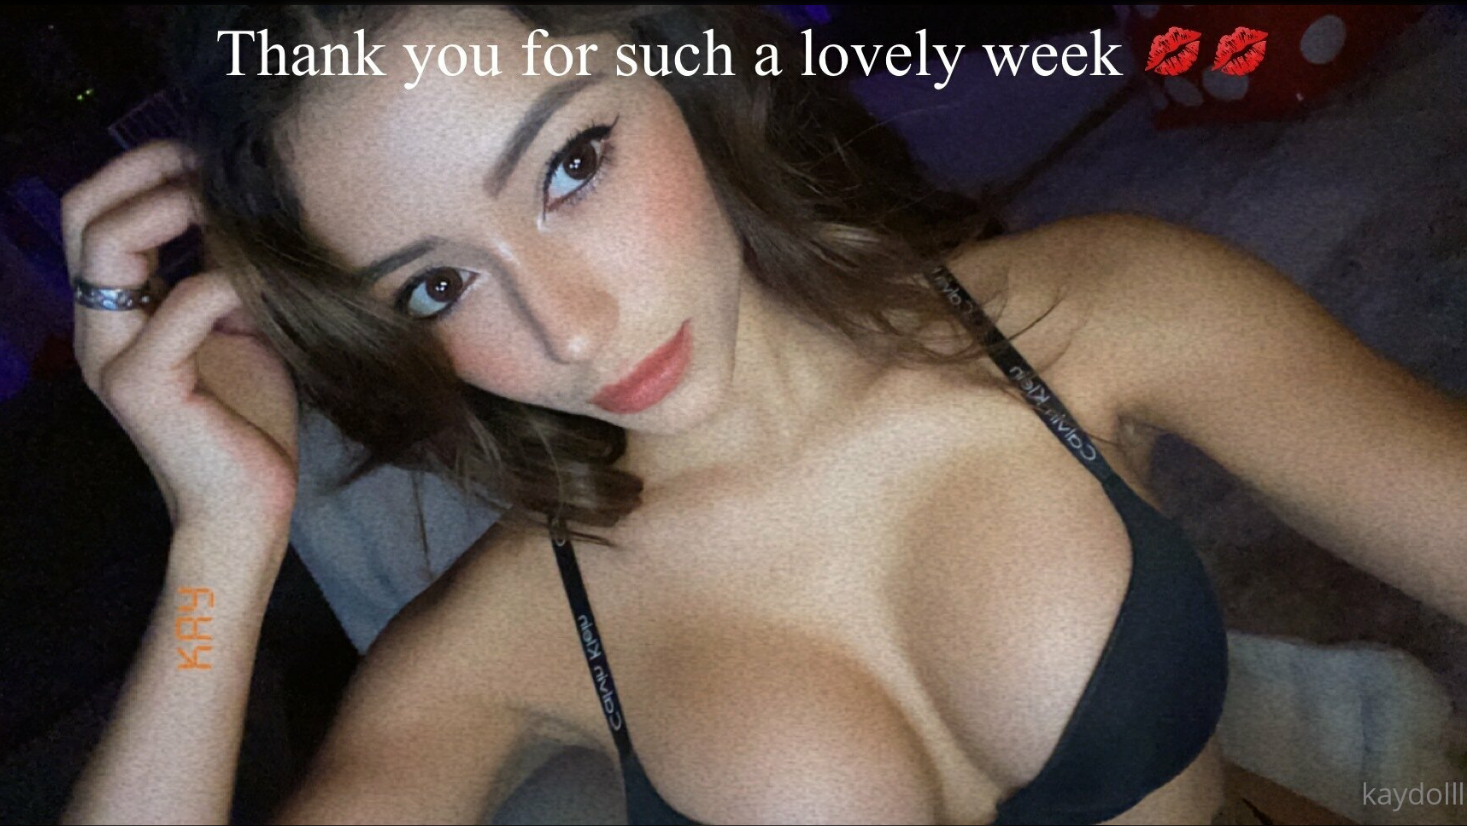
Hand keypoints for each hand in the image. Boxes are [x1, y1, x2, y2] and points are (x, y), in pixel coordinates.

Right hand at [63, 140, 298, 540]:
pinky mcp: (142, 387)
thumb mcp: (239, 332)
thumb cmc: (248, 421)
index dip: (142, 169)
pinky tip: (269, 285)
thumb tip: (252, 216)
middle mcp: (97, 330)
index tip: (206, 154)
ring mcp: (111, 357)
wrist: (248, 508)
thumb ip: (227, 278)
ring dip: (180, 209)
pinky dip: (229, 279)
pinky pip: (181, 302)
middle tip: (215, 166)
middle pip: (86, 213)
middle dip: (150, 172)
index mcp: (114, 314)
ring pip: (111, 244)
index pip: (94, 212)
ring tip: (237, 209)